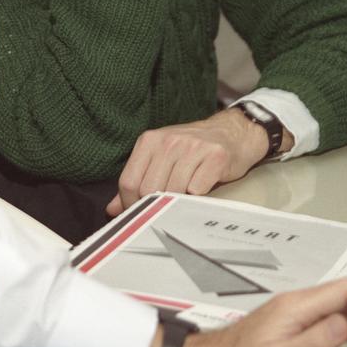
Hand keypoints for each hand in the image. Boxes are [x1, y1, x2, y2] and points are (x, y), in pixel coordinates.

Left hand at [106, 109, 271, 215]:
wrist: (233, 132)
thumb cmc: (193, 150)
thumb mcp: (161, 158)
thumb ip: (137, 181)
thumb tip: (113, 209)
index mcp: (150, 141)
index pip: (129, 182)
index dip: (131, 205)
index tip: (140, 214)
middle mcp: (168, 141)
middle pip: (149, 189)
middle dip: (154, 207)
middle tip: (165, 211)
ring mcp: (192, 148)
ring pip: (173, 191)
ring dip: (178, 202)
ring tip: (184, 199)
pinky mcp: (215, 157)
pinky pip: (197, 190)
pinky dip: (197, 198)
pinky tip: (201, 191)